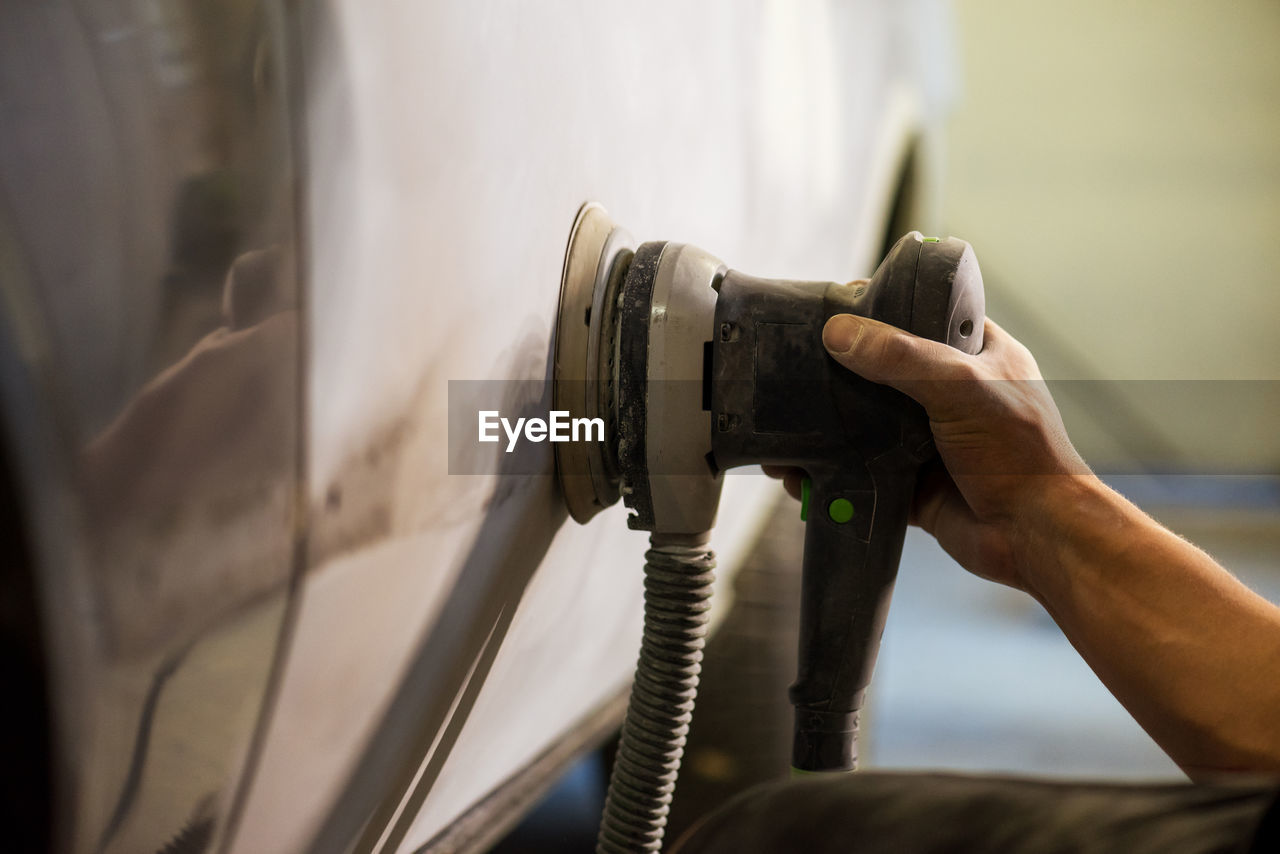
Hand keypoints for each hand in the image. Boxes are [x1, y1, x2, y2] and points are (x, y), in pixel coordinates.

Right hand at [767, 314, 1089, 592]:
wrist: (1035, 536)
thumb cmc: (1021, 455)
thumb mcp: (961, 387)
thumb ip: (901, 358)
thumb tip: (840, 333)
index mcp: (978, 357)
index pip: (923, 319)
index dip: (881, 310)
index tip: (833, 307)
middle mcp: (951, 397)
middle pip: (884, 373)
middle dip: (839, 374)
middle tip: (793, 365)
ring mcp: (929, 442)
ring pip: (866, 426)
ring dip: (828, 429)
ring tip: (784, 422)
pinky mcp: (911, 485)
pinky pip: (859, 475)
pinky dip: (829, 477)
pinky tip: (798, 475)